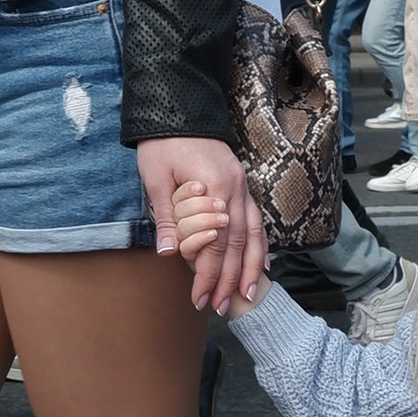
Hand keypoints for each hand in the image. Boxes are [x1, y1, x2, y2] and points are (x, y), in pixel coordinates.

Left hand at [136, 134, 264, 318]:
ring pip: (254, 234)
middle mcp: (235, 190)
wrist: (178, 109)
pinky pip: (257, 221)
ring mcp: (243, 187)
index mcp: (214, 187)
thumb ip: (168, 216)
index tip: (199, 297)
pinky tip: (261, 265)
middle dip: (228, 278)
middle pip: (237, 243)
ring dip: (249, 267)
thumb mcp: (156, 177)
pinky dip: (260, 245)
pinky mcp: (242, 185)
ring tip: (246, 295)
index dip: (207, 273)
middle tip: (220, 307)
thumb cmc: (162, 143)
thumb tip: (169, 253)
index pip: (214, 242)